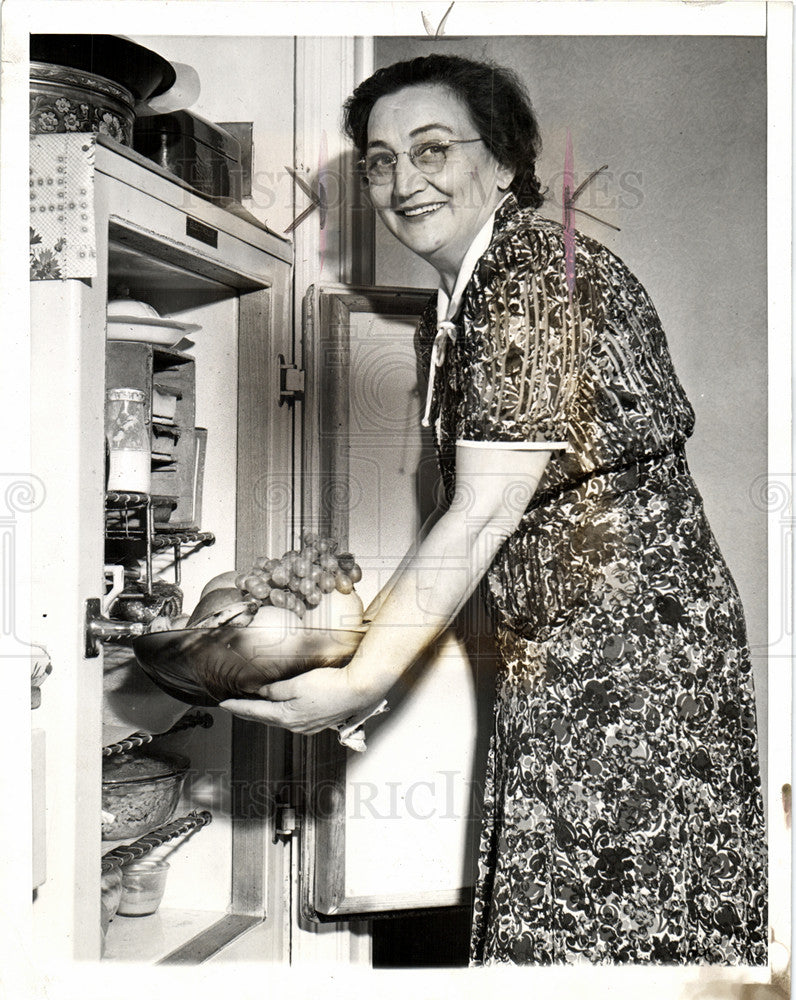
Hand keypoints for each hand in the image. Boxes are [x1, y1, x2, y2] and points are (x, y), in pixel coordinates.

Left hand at [219, 665, 380, 733]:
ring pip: (279, 720)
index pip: (255, 712)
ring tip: (253, 707)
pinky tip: (281, 708)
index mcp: (287, 716)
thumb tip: (261, 692)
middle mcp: (295, 725)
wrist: (358, 691)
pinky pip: (292, 719)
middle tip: (233, 706)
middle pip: (265, 719)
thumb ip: (276, 689)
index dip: (237, 707)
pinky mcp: (318, 722)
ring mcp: (307, 726)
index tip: (223, 705)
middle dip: (248, 712)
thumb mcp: (297, 683)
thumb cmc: (330, 685)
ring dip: (264, 714)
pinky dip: (280, 714)